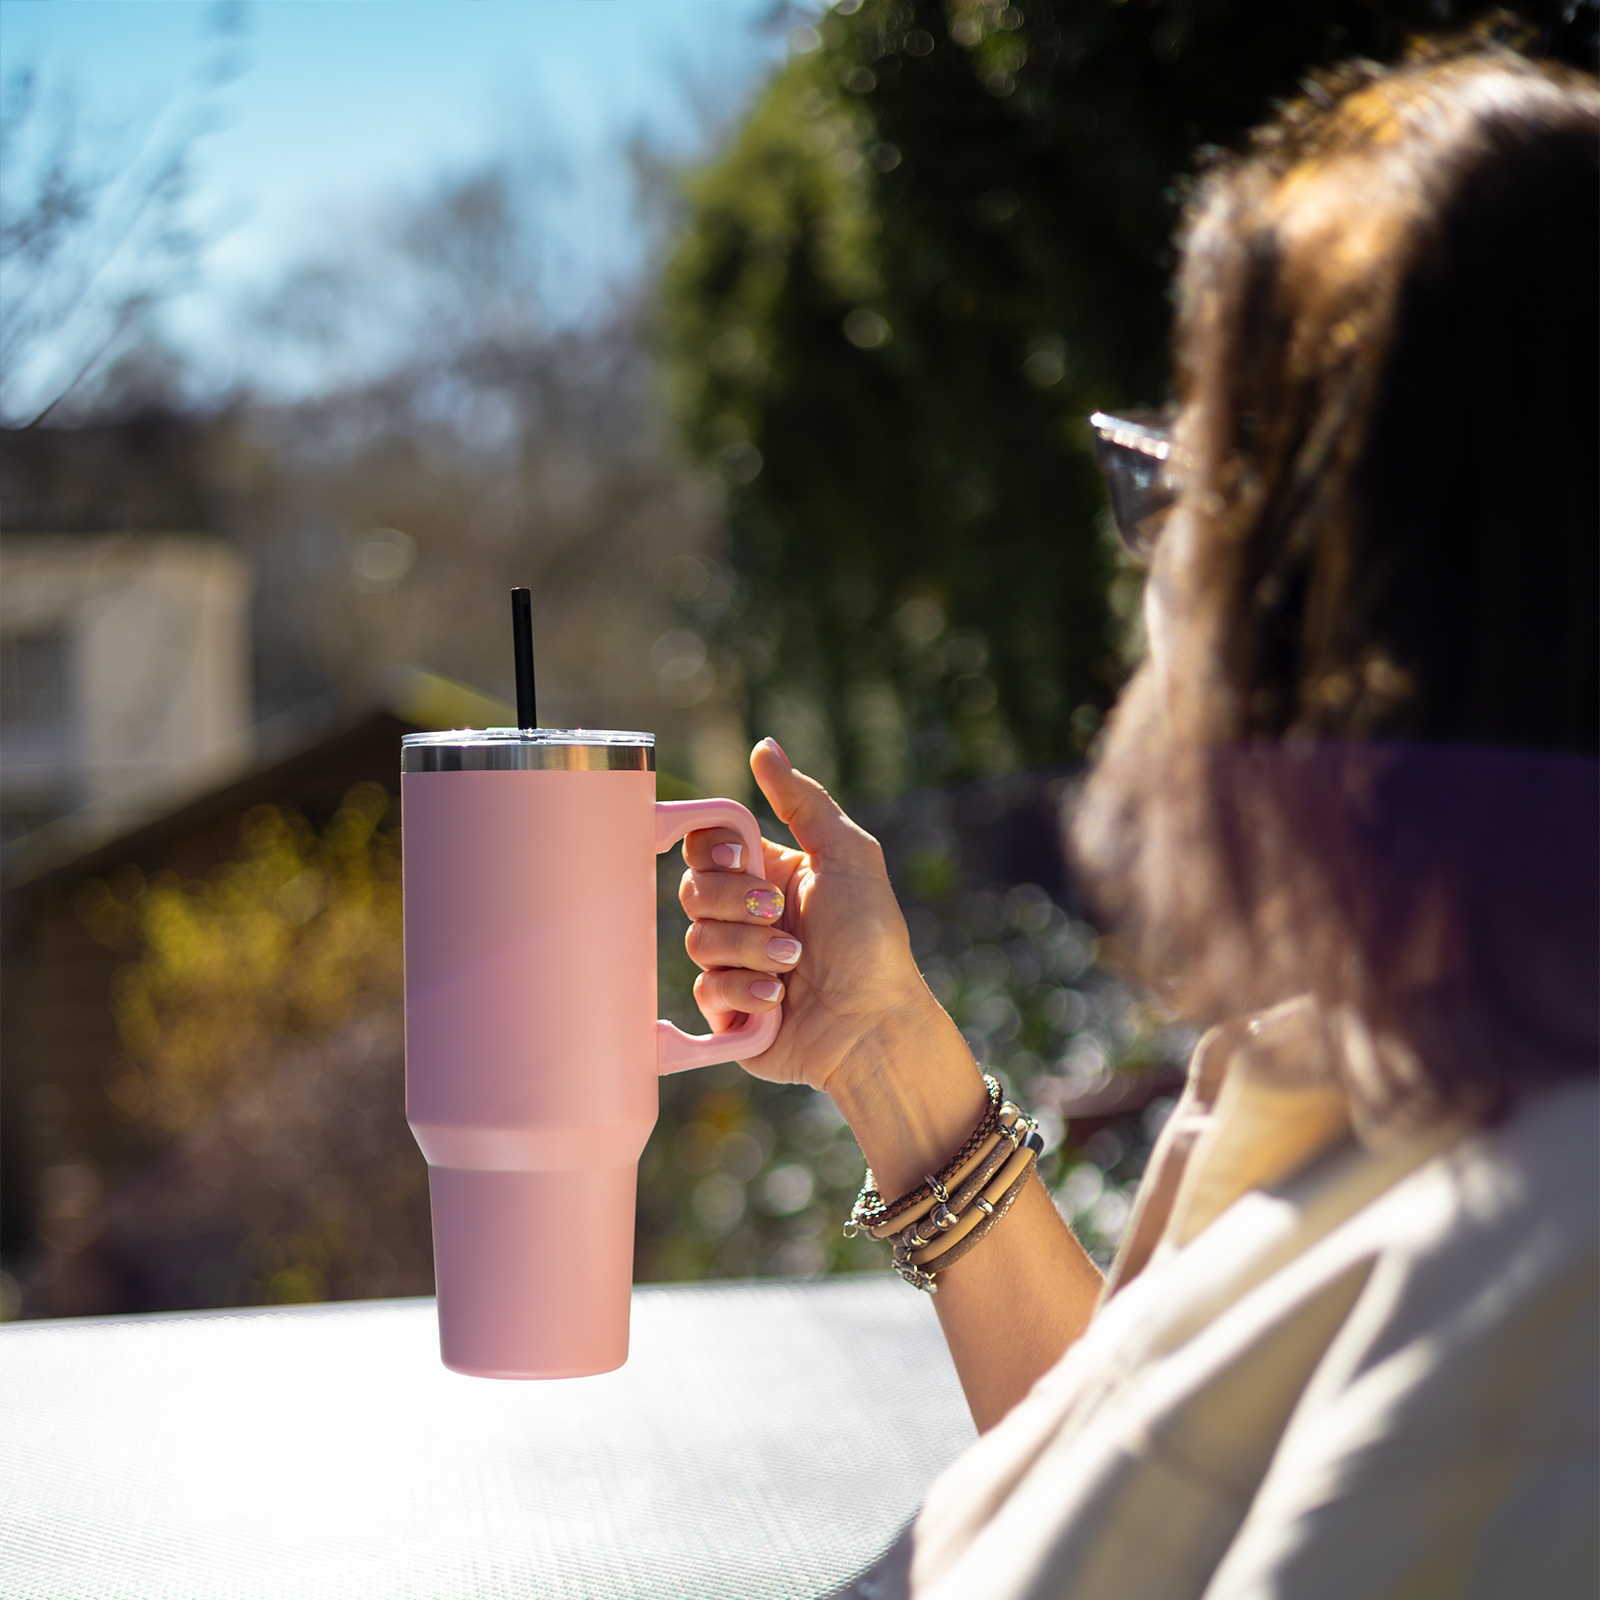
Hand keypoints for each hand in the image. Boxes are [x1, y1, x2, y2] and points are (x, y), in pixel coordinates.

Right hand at [680, 739, 988, 1194]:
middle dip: (738, 902)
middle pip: (692, 888)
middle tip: (780, 916)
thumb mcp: (847, 857)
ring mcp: (733, 962)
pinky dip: (744, 990)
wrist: (875, 1024)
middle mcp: (745, 914)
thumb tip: (764, 746)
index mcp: (769, 873)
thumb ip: (803, 801)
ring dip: (750, 949)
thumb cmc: (872, 939)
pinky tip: (778, 999)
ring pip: (696, 939)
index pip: (707, 844)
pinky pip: (704, 987)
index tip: (745, 857)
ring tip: (795, 965)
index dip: (714, 849)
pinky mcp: (726, 1008)